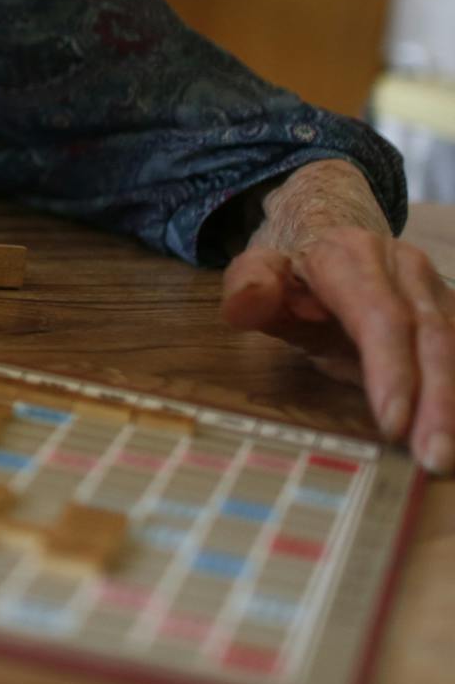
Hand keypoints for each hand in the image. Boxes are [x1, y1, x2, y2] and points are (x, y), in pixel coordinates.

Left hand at [218, 162, 452, 474]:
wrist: (330, 226)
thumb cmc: (293, 264)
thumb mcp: (257, 267)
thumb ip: (249, 285)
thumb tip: (248, 302)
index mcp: (354, 255)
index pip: (381, 317)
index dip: (391, 371)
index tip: (391, 423)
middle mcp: (407, 269)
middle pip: (432, 338)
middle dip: (438, 402)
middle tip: (433, 457)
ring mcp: (437, 291)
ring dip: (454, 406)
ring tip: (445, 457)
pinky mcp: (452, 313)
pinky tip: (452, 432)